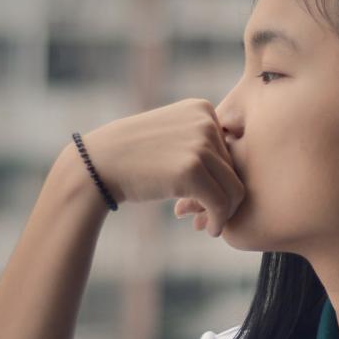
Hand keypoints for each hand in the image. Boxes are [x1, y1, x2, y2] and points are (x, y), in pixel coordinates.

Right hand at [80, 99, 244, 237]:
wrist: (98, 164)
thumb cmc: (134, 157)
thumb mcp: (173, 136)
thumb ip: (204, 145)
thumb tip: (240, 177)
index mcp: (203, 109)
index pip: (232, 150)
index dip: (223, 178)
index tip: (209, 198)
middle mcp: (205, 121)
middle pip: (236, 169)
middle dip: (224, 198)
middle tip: (208, 217)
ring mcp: (199, 143)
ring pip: (234, 188)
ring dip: (224, 212)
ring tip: (209, 224)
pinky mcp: (191, 169)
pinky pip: (221, 203)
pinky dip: (218, 220)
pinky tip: (209, 229)